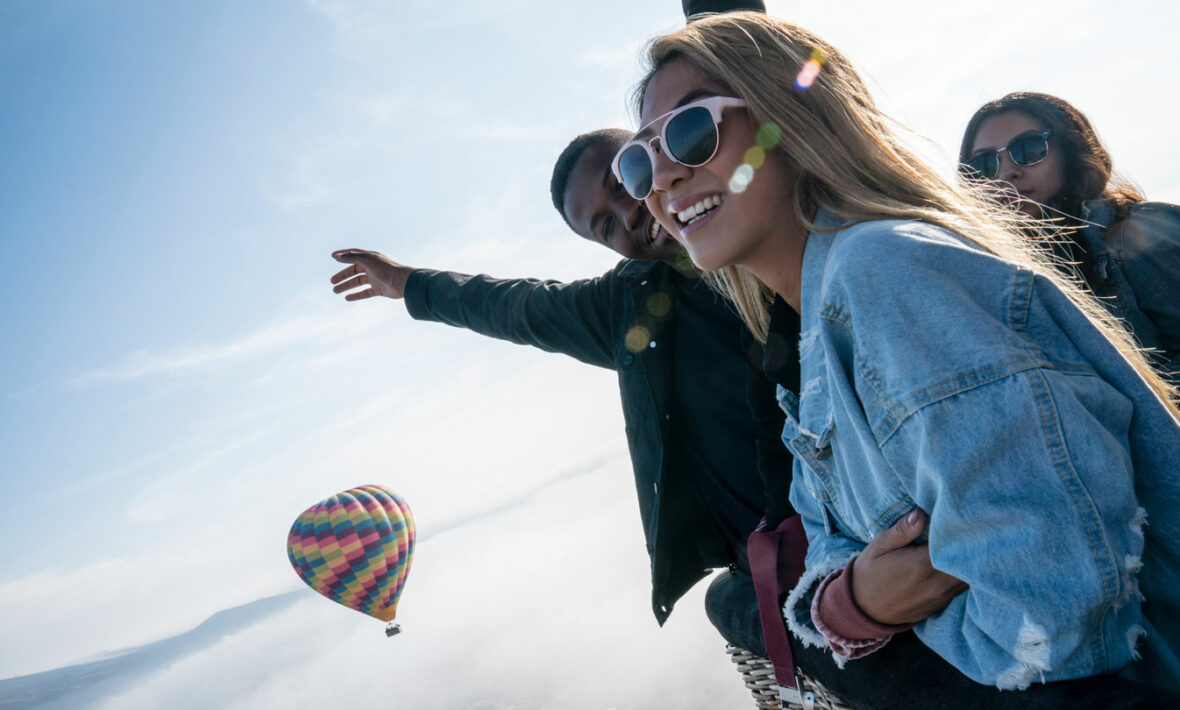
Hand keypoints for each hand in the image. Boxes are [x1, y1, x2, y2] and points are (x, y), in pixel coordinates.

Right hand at [331, 249, 413, 300]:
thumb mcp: (367, 260)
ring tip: (335, 290)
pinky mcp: (379, 289)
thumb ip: (352, 257)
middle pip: (354, 271)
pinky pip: (365, 293)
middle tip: (331, 281)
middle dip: (342, 276)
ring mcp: (375, 278)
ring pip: (358, 282)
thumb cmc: (386, 269)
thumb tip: (338, 256)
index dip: (343, 255)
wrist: (402, 282)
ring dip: (346, 286)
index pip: (354, 254)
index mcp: (370, 258)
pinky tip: (347, 298)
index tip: (332, 256)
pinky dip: (356, 295)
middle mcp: (372, 267)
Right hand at [850, 509, 967, 625]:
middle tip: (974, 528)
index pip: (957, 546)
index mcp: (922, 565)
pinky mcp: (943, 604)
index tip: (966, 518)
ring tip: (970, 542)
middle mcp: (937, 584)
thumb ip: (902, 530)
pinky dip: (965, 574)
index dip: (965, 532)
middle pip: (971, 563)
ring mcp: (942, 597)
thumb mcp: (879, 546)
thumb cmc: (870, 573)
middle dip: (973, 545)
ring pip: (971, 577)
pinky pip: (963, 587)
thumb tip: (921, 513)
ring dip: (972, 560)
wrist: (862, 609)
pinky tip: (960, 561)